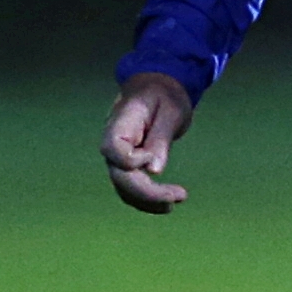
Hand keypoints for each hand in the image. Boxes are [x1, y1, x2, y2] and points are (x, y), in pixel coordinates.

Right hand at [102, 74, 197, 213]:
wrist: (158, 87)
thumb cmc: (165, 94)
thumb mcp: (171, 111)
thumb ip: (160, 139)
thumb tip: (154, 171)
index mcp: (121, 122)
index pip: (112, 149)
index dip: (130, 161)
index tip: (152, 158)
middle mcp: (114, 141)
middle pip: (119, 175)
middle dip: (147, 192)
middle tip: (179, 196)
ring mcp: (118, 155)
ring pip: (124, 187)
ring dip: (147, 201)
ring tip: (174, 204)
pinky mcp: (128, 164)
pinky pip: (131, 186)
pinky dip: (147, 198)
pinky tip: (167, 204)